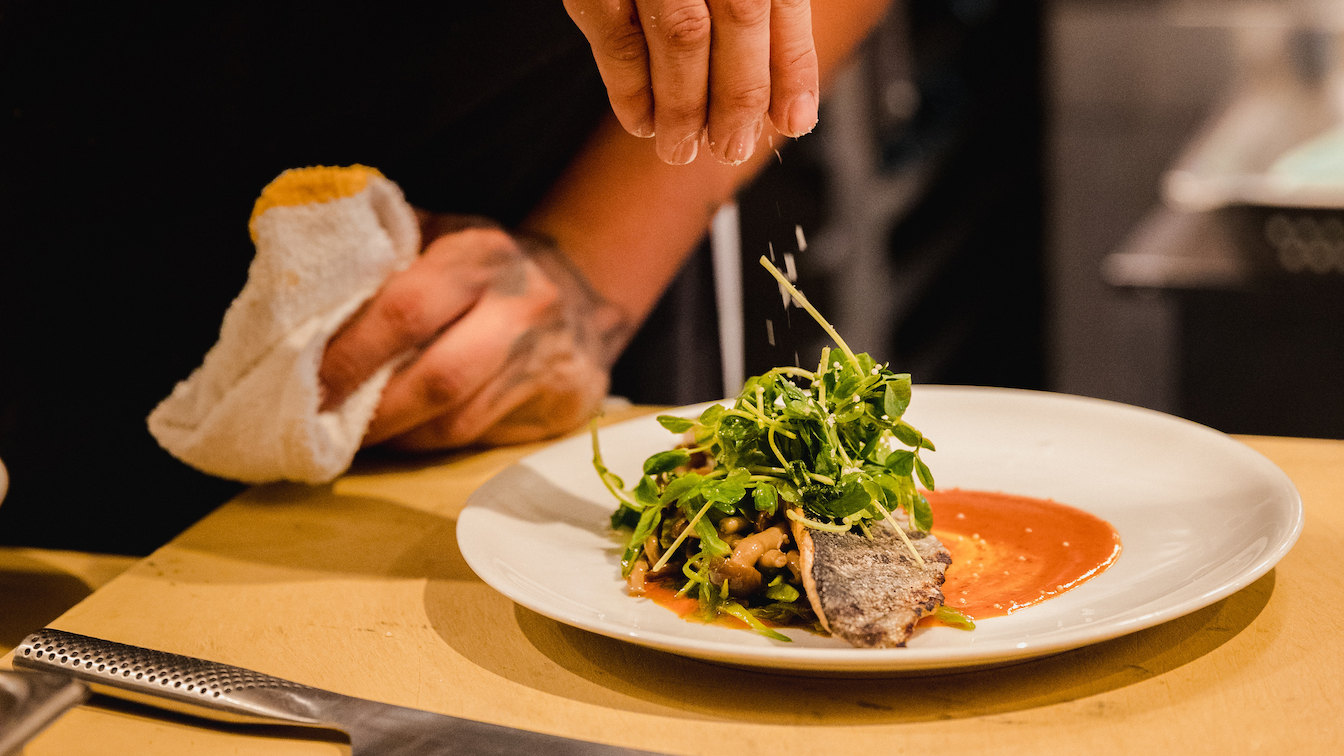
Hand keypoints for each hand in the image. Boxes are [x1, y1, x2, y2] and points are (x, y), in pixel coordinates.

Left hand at [319, 216, 630, 449]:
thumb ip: (382, 255)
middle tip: (318, 427)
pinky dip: (428, 445)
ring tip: (349, 438)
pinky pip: (480, 439)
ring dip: (395, 437)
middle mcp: (523, 306)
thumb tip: (295, 291)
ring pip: (456, 423)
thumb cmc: (486, 269)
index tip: (305, 382)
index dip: (350, 354)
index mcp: (482, 254)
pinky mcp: (563, 405)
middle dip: (370, 412)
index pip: (407, 310)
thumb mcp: (441, 236)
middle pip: (437, 378)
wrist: (584, 296)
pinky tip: (401, 437)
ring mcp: (548, 361)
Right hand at [564, 0, 818, 164]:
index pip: (784, 0)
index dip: (792, 68)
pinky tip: (640, 120)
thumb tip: (788, 97)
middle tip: (731, 146)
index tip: (793, 120)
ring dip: (684, 107)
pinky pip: (616, 38)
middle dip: (739, 97)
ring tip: (681, 148)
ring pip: (681, 36)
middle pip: (740, 19)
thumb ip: (762, 2)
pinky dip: (629, 89)